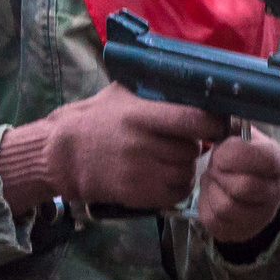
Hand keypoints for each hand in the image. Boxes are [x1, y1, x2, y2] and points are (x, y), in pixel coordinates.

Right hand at [0, 84, 228, 215]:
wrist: (62, 154)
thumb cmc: (96, 118)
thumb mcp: (122, 94)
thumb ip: (155, 91)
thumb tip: (193, 84)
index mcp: (141, 115)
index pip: (193, 120)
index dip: (212, 123)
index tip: (216, 124)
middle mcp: (142, 144)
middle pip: (191, 149)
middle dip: (192, 146)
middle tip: (181, 142)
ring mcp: (139, 172)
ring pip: (186, 173)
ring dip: (185, 167)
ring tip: (171, 159)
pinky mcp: (135, 195)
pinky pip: (174, 194)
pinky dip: (176, 187)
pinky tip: (165, 177)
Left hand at [196, 128, 279, 244]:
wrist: (240, 180)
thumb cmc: (238, 153)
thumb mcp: (238, 132)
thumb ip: (230, 125)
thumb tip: (212, 116)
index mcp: (276, 160)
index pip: (263, 158)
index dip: (234, 154)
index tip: (220, 150)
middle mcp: (276, 191)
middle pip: (243, 187)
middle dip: (220, 174)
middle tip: (215, 166)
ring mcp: (262, 215)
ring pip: (227, 208)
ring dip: (212, 190)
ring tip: (214, 180)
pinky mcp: (242, 231)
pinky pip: (216, 223)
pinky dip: (207, 206)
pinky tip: (213, 195)